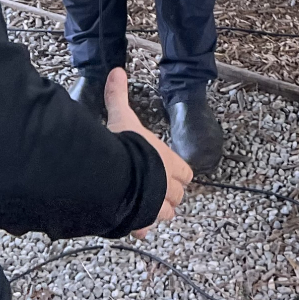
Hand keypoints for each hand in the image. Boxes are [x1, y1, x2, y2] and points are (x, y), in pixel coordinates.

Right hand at [103, 68, 191, 233]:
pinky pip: (146, 226)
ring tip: (146, 210)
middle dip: (168, 195)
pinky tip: (134, 227)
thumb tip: (116, 71)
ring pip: (165, 213)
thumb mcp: (121, 116)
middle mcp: (166, 184)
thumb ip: (118, 96)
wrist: (113, 175)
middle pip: (177, 195)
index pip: (185, 172)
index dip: (178, 174)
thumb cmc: (123, 147)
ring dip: (157, 211)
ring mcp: (156, 204)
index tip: (171, 174)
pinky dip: (140, 227)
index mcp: (168, 160)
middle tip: (155, 192)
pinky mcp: (142, 219)